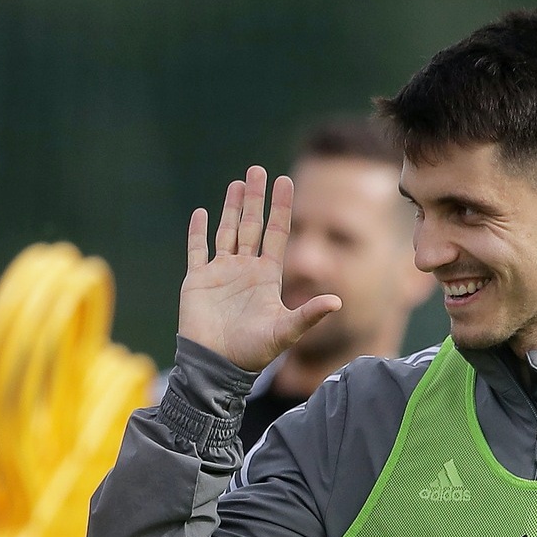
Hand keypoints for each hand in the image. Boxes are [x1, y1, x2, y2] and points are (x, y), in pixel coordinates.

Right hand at [178, 165, 340, 370]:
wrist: (216, 366)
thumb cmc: (252, 352)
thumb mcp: (285, 331)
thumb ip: (308, 314)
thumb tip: (338, 302)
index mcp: (266, 276)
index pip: (276, 233)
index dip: (280, 207)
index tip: (285, 181)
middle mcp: (244, 269)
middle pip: (251, 225)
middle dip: (255, 198)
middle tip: (257, 170)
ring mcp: (220, 273)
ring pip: (227, 231)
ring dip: (230, 208)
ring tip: (236, 183)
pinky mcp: (197, 281)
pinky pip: (197, 250)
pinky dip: (198, 232)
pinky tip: (201, 212)